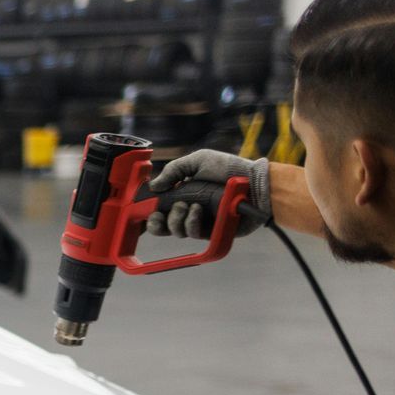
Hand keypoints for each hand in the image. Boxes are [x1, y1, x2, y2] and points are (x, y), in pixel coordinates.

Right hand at [144, 150, 270, 238]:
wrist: (254, 184)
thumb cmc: (230, 169)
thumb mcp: (199, 160)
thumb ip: (174, 170)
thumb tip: (153, 187)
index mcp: (182, 193)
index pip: (158, 208)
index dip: (147, 212)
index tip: (139, 212)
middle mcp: (188, 209)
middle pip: (161, 226)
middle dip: (155, 222)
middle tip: (158, 214)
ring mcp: (198, 221)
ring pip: (174, 230)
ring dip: (175, 218)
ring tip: (188, 205)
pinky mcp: (210, 232)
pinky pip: (192, 233)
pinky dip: (190, 222)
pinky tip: (198, 210)